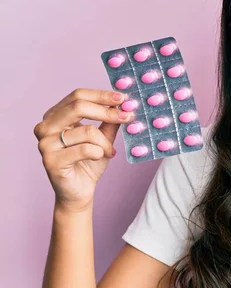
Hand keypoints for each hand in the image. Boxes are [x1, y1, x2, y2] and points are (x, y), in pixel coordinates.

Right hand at [34, 88, 134, 212]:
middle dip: (107, 111)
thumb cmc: (89, 162)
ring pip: (87, 131)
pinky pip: (85, 149)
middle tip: (127, 116)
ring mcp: (45, 144)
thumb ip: (109, 120)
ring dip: (106, 142)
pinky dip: (100, 153)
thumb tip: (124, 103)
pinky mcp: (51, 161)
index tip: (123, 98)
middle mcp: (45, 127)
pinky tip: (100, 158)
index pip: (78, 95)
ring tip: (110, 151)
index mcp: (55, 116)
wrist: (79, 192)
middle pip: (78, 106)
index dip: (101, 95)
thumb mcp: (103, 137)